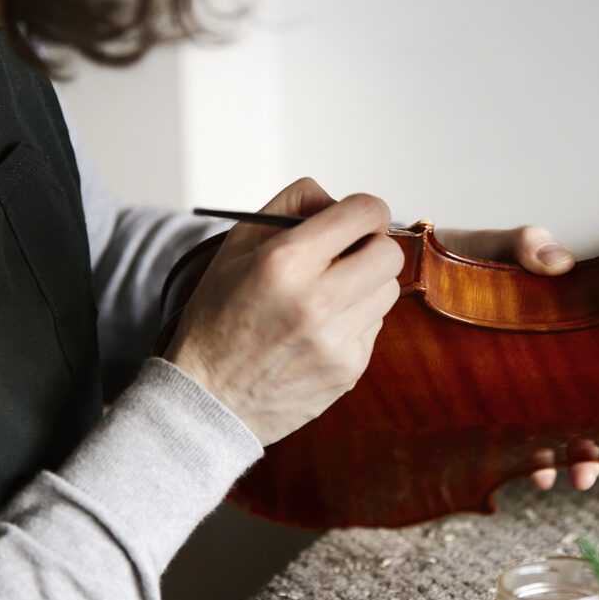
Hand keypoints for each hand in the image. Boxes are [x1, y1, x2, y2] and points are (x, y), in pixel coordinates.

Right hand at [166, 178, 404, 445]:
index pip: (364, 214)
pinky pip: (375, 326)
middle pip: (389, 253)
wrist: (209, 399)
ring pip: (388, 290)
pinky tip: (321, 329)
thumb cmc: (219, 318)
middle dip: (372, 246)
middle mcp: (314, 302)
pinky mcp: (349, 370)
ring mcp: (335, 341)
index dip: (366, 210)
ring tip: (329, 295)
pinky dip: (355, 320)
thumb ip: (290, 206)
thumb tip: (337, 200)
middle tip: (349, 255)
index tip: (359, 219)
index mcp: (283, 262)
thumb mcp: (236, 246)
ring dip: (366, 284)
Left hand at [433, 225, 598, 495]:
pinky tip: (537, 472)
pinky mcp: (492, 399)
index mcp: (575, 327)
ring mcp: (527, 386)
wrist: (412, 274)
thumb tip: (556, 261)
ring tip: (580, 477)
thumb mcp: (495, 248)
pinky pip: (520, 439)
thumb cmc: (461, 259)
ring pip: (569, 435)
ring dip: (583, 461)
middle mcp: (560, 364)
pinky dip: (534, 460)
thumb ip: (525, 245)